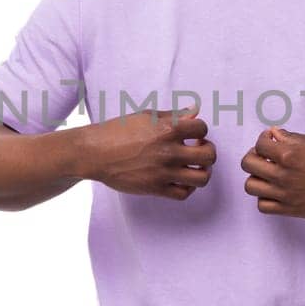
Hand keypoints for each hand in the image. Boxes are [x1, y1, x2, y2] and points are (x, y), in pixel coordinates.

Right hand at [76, 106, 216, 200]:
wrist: (95, 152)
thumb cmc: (118, 131)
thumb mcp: (146, 117)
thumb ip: (173, 116)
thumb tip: (195, 111)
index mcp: (167, 129)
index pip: (202, 128)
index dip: (200, 130)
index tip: (193, 133)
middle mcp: (169, 151)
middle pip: (209, 155)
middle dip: (208, 151)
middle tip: (199, 149)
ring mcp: (163, 172)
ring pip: (202, 178)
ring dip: (203, 171)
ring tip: (195, 166)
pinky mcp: (155, 188)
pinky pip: (184, 193)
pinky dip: (188, 188)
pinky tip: (182, 179)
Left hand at [240, 126, 304, 216]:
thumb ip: (291, 138)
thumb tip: (273, 133)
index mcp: (290, 155)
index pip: (259, 144)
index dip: (263, 140)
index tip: (271, 141)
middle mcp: (283, 175)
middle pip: (247, 164)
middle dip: (254, 156)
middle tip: (265, 156)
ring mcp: (285, 194)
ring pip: (250, 186)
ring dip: (256, 177)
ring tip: (268, 174)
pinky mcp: (290, 210)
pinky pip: (262, 206)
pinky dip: (264, 198)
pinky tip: (275, 191)